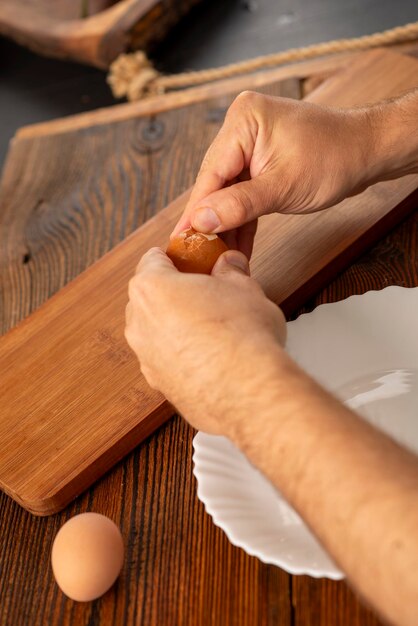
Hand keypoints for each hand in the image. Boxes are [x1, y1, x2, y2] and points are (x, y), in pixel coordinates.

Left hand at [125, 247, 285, 436]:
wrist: (249, 391)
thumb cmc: (243, 336)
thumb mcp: (245, 287)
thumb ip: (231, 271)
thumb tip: (230, 265)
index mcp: (151, 288)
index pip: (153, 258)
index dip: (178, 257)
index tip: (194, 261)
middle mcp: (139, 322)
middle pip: (150, 296)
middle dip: (174, 293)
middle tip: (206, 293)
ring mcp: (145, 357)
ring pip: (156, 330)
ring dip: (176, 326)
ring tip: (212, 327)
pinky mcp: (158, 384)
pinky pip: (166, 360)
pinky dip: (183, 356)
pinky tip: (211, 356)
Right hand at [172, 91, 373, 256]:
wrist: (368, 152)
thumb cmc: (335, 159)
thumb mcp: (283, 187)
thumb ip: (239, 205)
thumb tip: (201, 221)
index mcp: (243, 121)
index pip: (211, 173)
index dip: (195, 211)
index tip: (179, 240)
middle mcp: (242, 127)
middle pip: (216, 183)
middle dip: (210, 221)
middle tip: (195, 255)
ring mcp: (251, 143)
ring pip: (229, 192)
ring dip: (227, 224)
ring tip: (216, 258)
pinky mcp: (261, 160)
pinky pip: (245, 192)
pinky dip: (243, 218)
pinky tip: (236, 246)